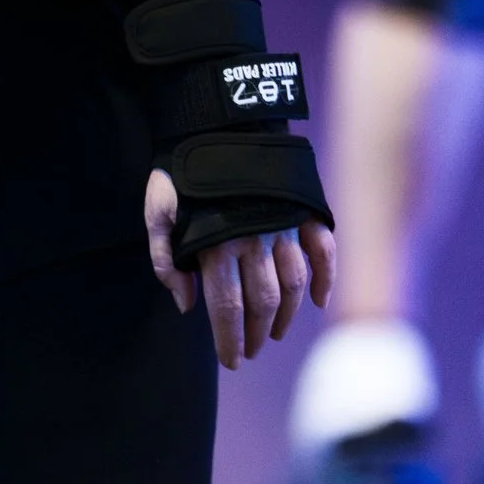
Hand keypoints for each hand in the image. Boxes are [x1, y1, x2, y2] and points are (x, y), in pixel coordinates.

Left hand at [144, 166, 334, 366]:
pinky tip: (318, 302)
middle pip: (263, 303)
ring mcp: (284, 225)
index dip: (230, 340)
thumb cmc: (183, 172)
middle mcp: (254, 239)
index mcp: (216, 244)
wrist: (221, 122)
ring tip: (273, 332)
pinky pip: (323, 251)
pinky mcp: (305, 210)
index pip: (228, 308)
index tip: (231, 361)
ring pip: (293, 283)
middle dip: (256, 335)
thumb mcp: (158, 211)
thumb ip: (166, 260)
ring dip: (286, 315)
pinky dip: (325, 278)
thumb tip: (186, 305)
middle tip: (249, 351)